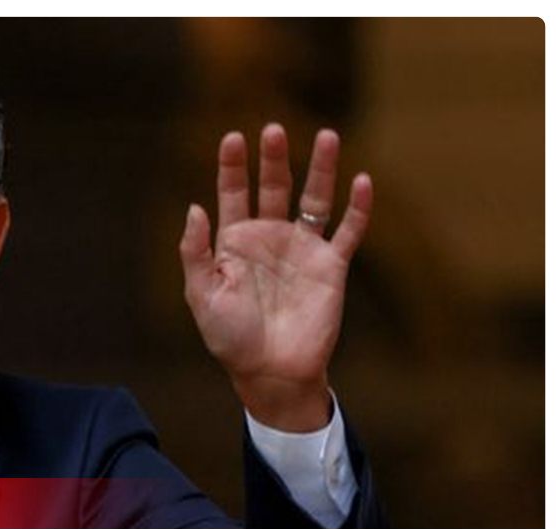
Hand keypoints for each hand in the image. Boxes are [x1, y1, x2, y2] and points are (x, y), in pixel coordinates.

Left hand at [179, 124, 371, 431]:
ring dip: (321, 168)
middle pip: (273, 187)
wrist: (270, 372)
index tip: (232, 138)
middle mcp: (269, 238)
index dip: (233, 166)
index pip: (233, 193)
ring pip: (315, 199)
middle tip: (273, 129)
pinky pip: (348, 231)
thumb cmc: (230, 339)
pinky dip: (357, 207)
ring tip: (327, 134)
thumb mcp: (201, 295)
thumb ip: (195, 252)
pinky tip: (361, 180)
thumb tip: (194, 207)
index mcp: (234, 242)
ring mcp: (302, 249)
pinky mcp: (332, 267)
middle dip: (273, 158)